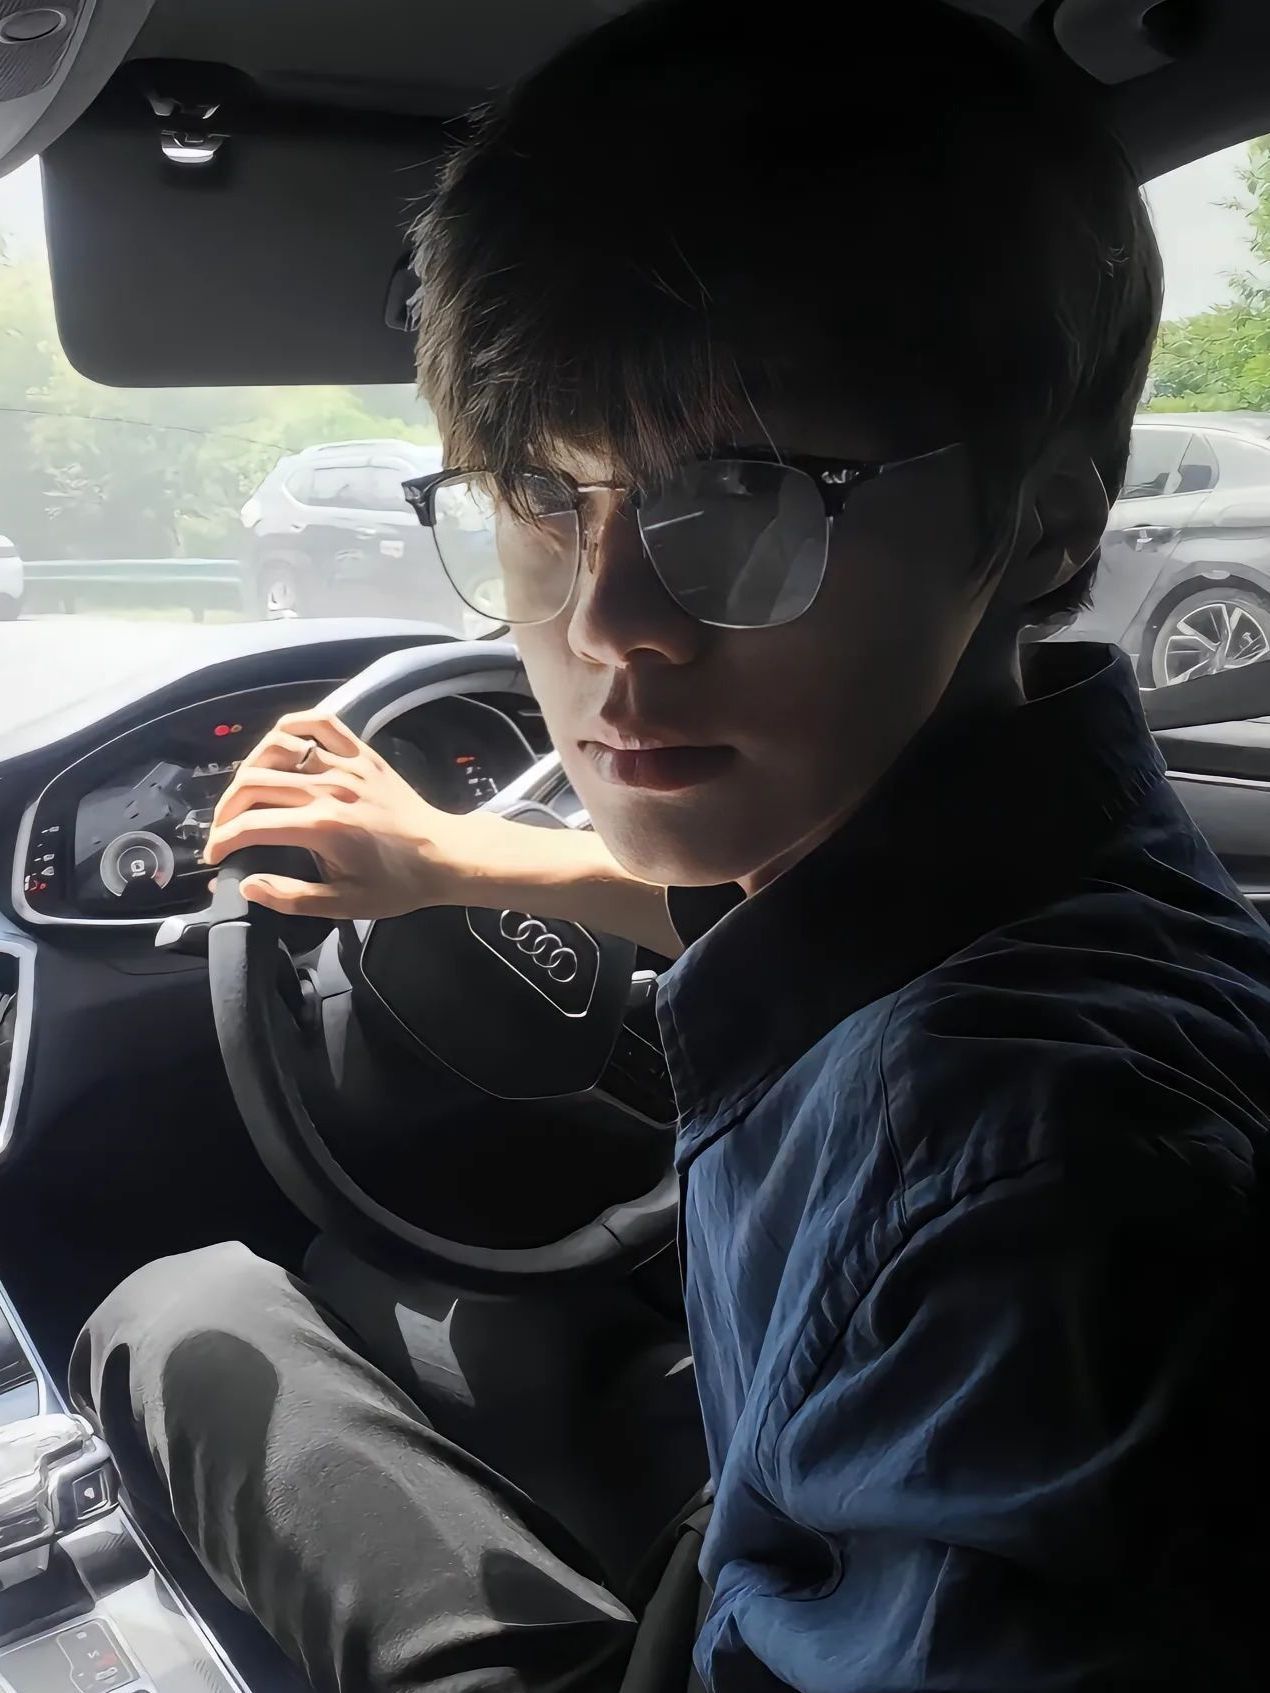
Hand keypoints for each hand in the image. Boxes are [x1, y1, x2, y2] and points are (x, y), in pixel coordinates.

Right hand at [204, 711, 491, 918]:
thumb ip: (291, 897)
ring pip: (278, 747)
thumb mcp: (345, 904)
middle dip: (226, 808)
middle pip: (254, 783)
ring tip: (245, 793)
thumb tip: (247, 885)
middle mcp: (329, 788)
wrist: (444, 854)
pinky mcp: (362, 753)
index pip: (252, 825)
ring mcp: (346, 765)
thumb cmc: (397, 883)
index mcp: (323, 827)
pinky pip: (321, 723)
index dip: (222, 840)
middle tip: (224, 829)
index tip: (215, 856)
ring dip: (250, 768)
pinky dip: (292, 726)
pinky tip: (277, 744)